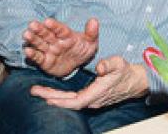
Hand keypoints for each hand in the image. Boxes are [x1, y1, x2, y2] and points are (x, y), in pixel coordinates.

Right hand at [22, 17, 98, 76]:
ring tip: (26, 35)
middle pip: (46, 34)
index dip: (54, 25)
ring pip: (39, 43)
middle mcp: (55, 41)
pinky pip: (37, 57)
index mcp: (66, 34)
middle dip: (39, 29)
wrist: (77, 66)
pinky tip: (27, 50)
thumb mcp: (91, 43)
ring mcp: (48, 50)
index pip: (59, 29)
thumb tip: (94, 20)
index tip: (48, 21)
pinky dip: (32, 54)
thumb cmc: (82, 50)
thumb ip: (91, 33)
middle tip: (32, 24)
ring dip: (32, 39)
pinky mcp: (44, 61)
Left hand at [30, 55, 149, 109]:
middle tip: (34, 91)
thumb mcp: (119, 64)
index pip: (76, 101)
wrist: (134, 81)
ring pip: (69, 101)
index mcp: (97, 93)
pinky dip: (60, 96)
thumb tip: (99, 67)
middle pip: (68, 103)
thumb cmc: (125, 72)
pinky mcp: (90, 97)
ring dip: (53, 96)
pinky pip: (72, 99)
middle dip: (50, 97)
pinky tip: (51, 92)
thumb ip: (109, 65)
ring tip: (37, 91)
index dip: (62, 101)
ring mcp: (91, 100)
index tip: (48, 98)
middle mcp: (92, 100)